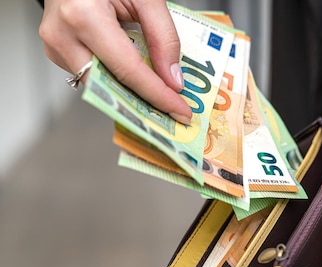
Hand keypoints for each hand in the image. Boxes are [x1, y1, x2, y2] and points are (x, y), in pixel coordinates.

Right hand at [38, 0, 191, 123]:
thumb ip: (163, 35)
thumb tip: (172, 78)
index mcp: (83, 15)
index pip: (128, 71)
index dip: (157, 95)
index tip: (179, 110)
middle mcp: (63, 34)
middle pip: (110, 86)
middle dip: (144, 101)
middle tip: (172, 110)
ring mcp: (55, 44)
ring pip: (99, 85)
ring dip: (130, 92)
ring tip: (158, 94)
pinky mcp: (56, 50)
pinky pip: (90, 74)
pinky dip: (115, 78)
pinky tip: (135, 77)